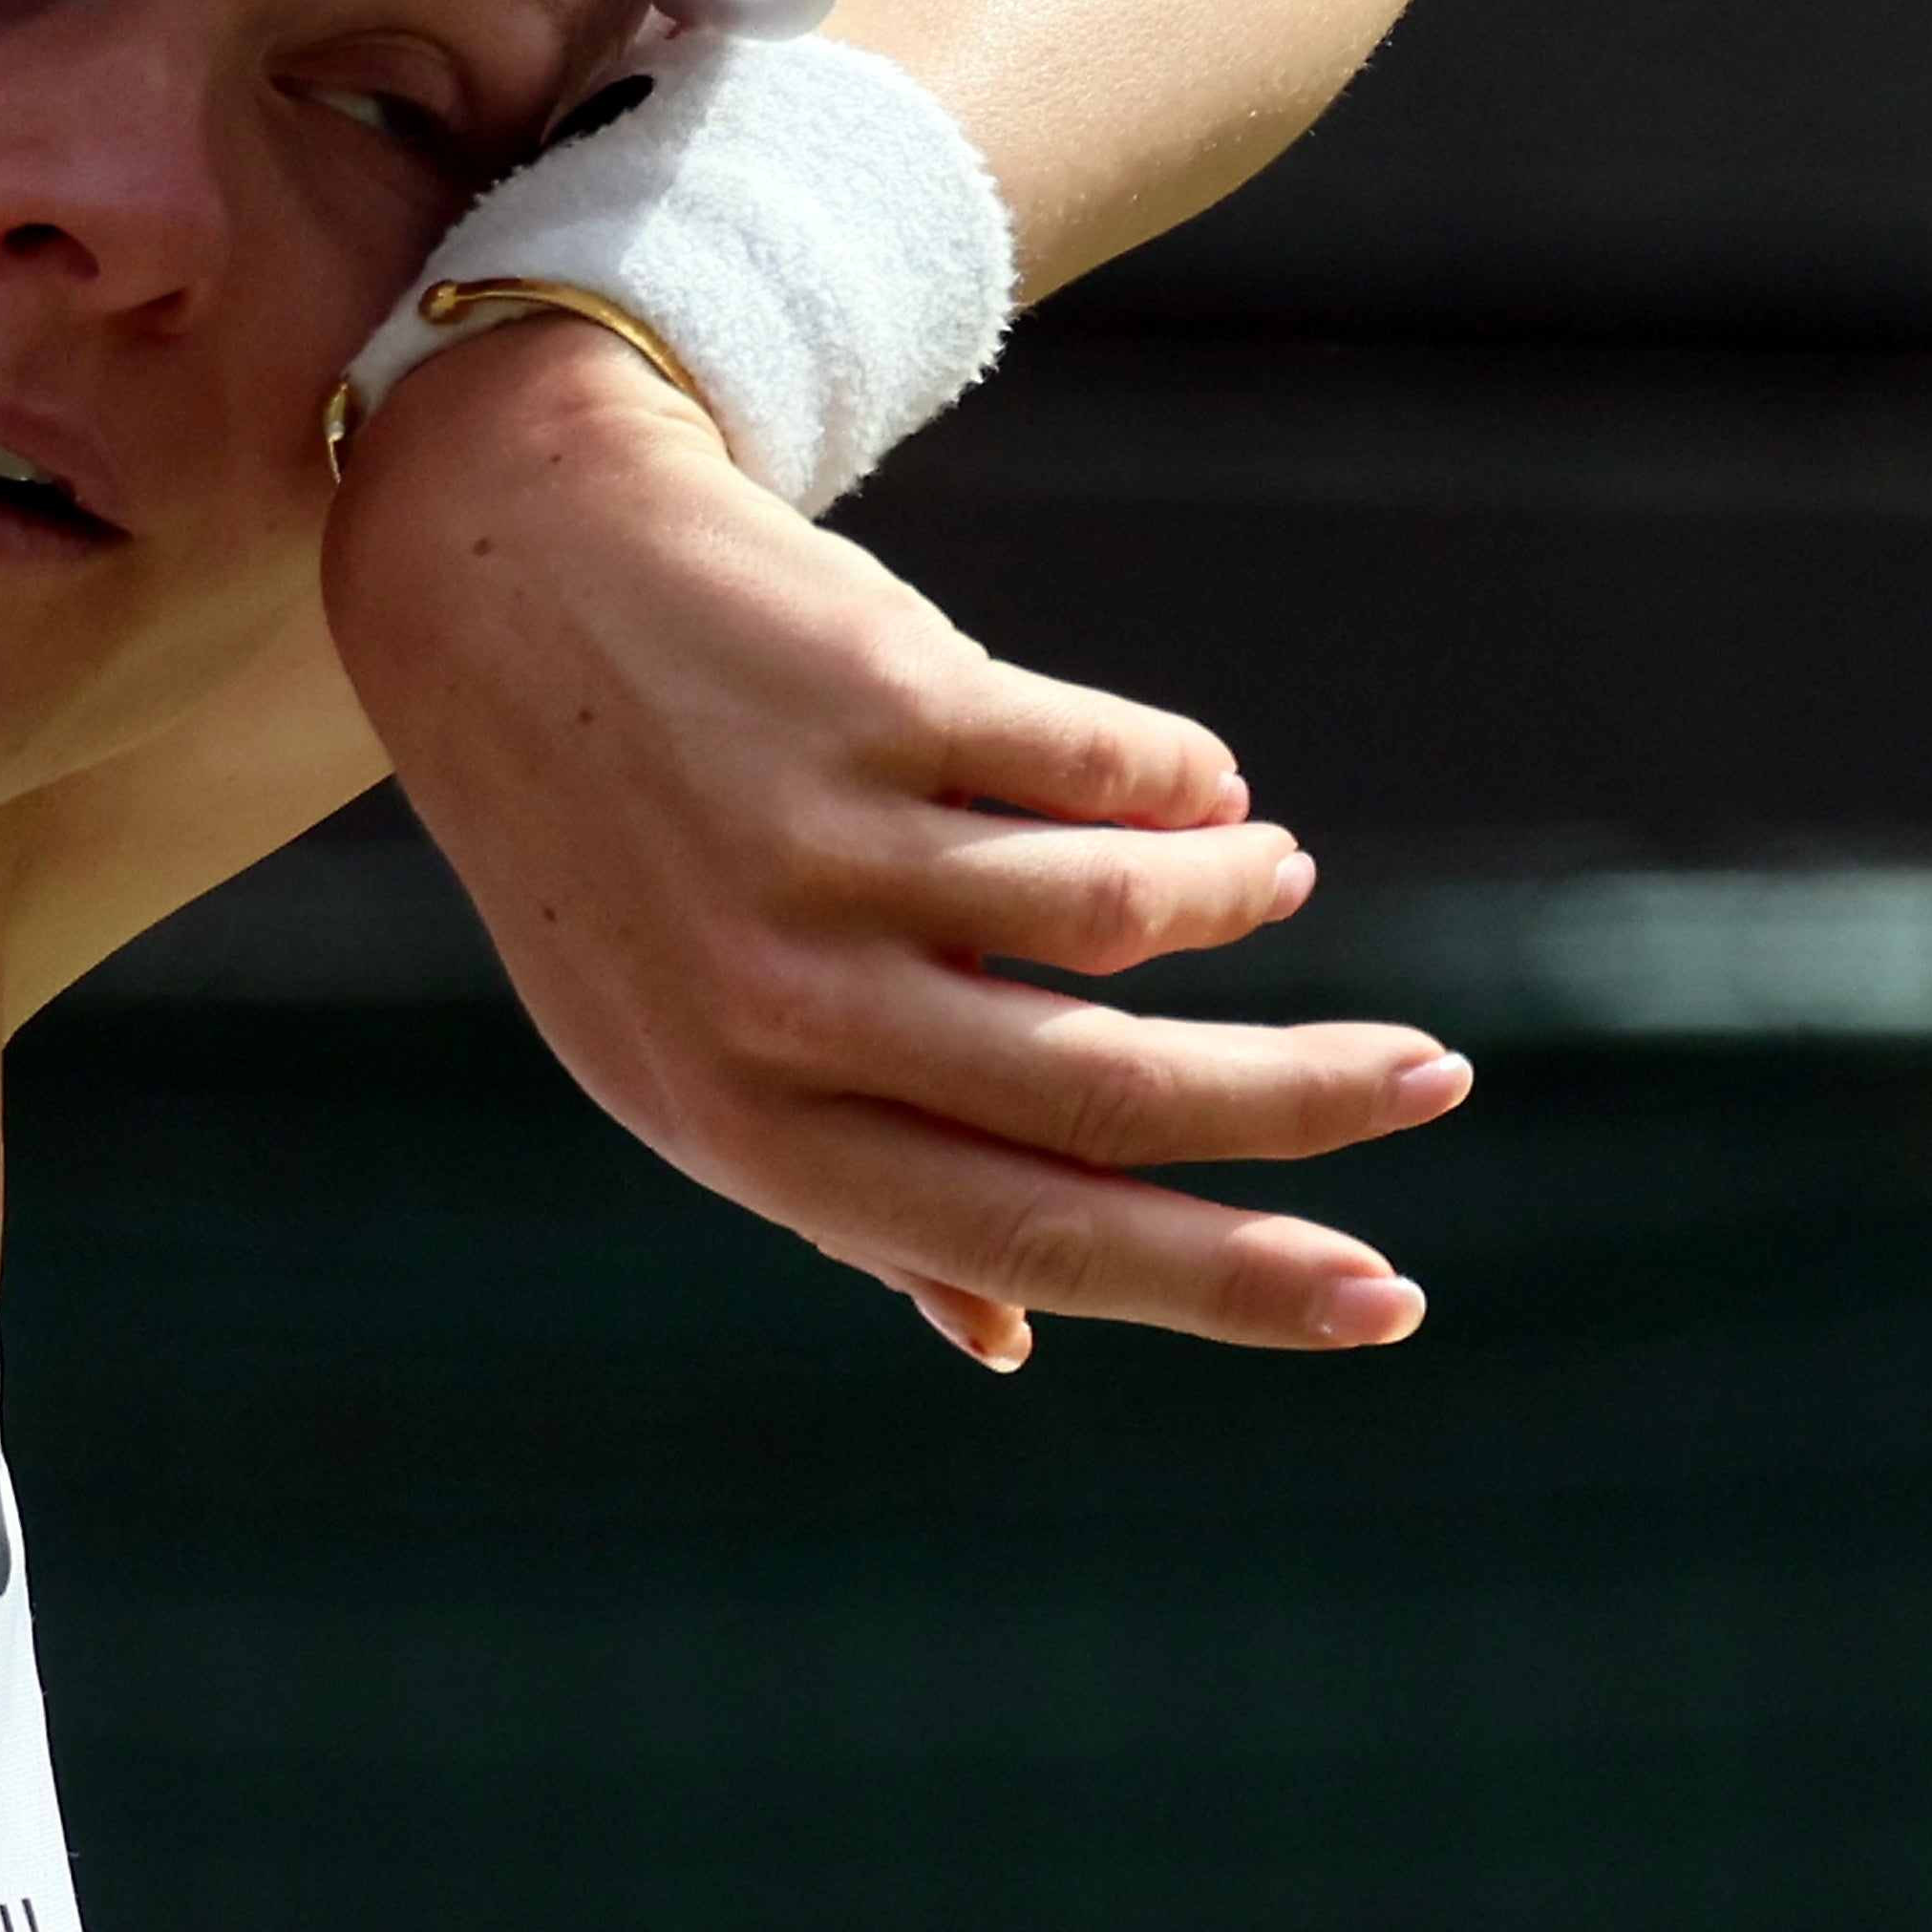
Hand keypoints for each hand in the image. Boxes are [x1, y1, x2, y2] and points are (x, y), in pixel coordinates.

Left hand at [321, 320, 1467, 1368]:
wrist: (503, 587)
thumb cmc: (613, 858)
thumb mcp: (680, 1052)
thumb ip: (847, 1194)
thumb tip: (1009, 1343)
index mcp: (748, 1130)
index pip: (1035, 1240)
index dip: (1230, 1282)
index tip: (1387, 1297)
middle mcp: (782, 1005)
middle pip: (1115, 1089)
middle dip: (1309, 1100)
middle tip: (1428, 1077)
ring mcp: (824, 848)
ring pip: (1126, 911)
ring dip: (1235, 898)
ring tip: (1267, 875)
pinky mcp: (876, 698)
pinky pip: (1104, 765)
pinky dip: (1179, 781)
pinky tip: (1193, 784)